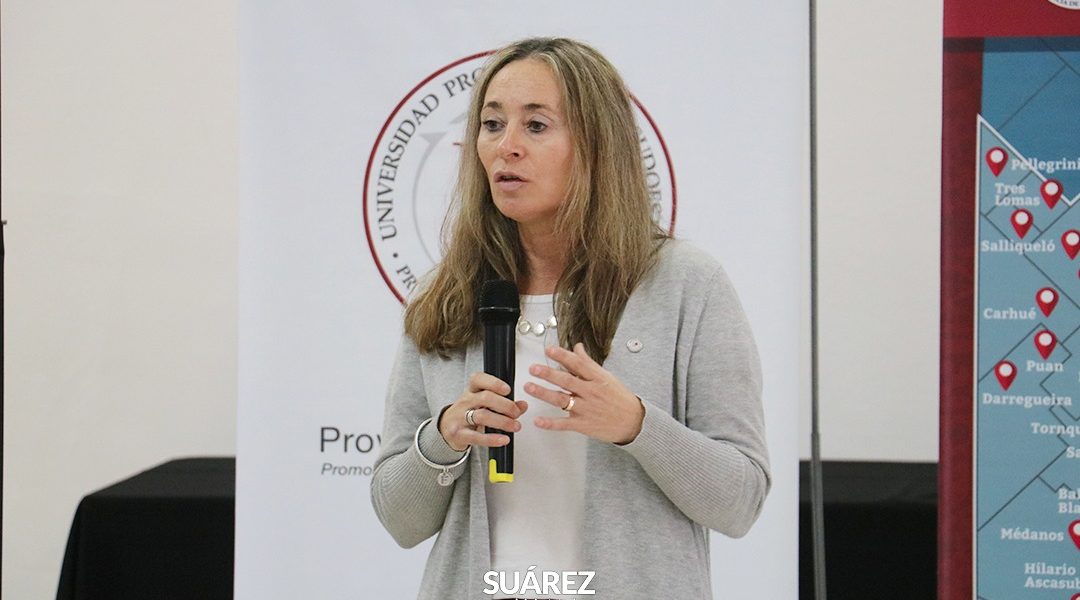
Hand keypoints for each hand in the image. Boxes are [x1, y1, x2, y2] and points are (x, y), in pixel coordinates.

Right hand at [437, 372, 527, 451]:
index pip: (478, 379)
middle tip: (516, 413)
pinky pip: (476, 437)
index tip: (507, 389)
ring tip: (515, 426)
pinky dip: (492, 439)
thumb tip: (523, 405)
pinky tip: (503, 439)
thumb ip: (505, 403)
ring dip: (502, 422)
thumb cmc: (468, 412)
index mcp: (471, 390)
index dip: (494, 383)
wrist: (446, 427)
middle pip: (485, 398)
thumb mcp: (484, 404)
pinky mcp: (458, 434)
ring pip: (482, 416)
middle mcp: (465, 401)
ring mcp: (460, 417)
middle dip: (505, 405)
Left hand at [524, 343, 644, 444]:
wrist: (633, 422)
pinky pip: (564, 424)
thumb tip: (577, 347)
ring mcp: (586, 409)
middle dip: (548, 374)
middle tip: (534, 368)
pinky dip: (550, 423)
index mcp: (597, 378)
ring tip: (529, 387)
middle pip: (567, 381)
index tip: (549, 350)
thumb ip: (588, 363)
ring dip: (544, 393)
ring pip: (562, 400)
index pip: (577, 364)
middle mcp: (591, 392)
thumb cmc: (620, 398)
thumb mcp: (606, 376)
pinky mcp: (583, 425)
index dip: (562, 356)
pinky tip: (538, 421)